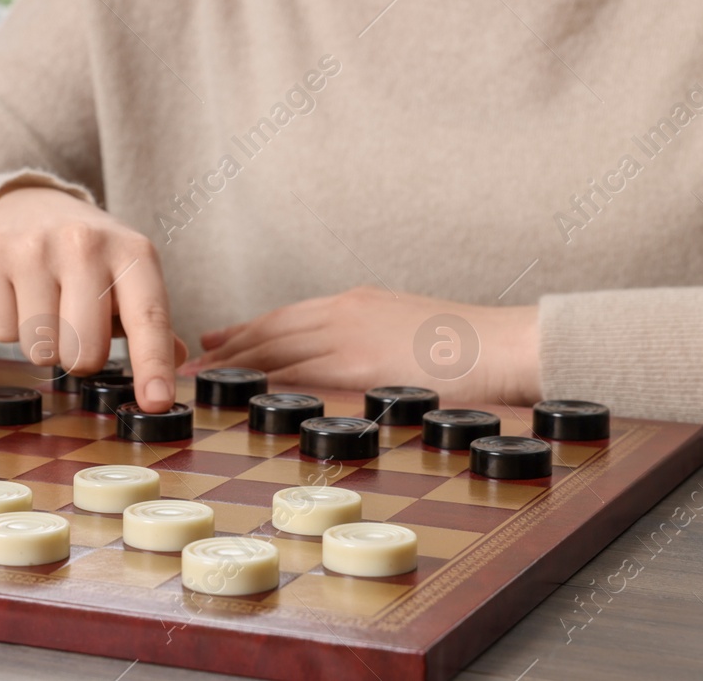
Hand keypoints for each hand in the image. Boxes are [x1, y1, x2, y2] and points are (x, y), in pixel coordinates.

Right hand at [0, 186, 184, 410]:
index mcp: (131, 251)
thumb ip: (150, 321)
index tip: (156, 402)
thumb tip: (178, 359)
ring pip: (39, 349)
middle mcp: (84, 243)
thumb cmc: (88, 254)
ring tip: (47, 306)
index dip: (152, 363)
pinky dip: (9, 327)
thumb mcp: (128, 275)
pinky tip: (17, 294)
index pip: (147, 316)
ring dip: (44, 344)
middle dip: (82, 358)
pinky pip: (0, 333)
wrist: (28, 204)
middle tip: (78, 330)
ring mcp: (32, 247)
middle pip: (84, 351)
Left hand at [184, 286, 540, 406]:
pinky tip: (240, 399)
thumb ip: (377, 342)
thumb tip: (359, 365)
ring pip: (275, 350)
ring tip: (200, 383)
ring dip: (233, 367)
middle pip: (271, 331)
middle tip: (193, 364)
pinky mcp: (360, 366)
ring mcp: (351, 337)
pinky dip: (263, 385)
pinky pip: (298, 375)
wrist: (509, 345)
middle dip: (228, 349)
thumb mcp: (414, 333)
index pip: (289, 317)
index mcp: (360, 303)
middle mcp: (347, 313)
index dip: (248, 331)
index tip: (217, 341)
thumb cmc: (473, 347)